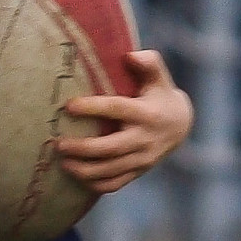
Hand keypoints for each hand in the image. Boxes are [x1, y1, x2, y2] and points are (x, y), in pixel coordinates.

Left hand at [56, 51, 191, 194]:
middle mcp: (144, 139)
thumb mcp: (159, 76)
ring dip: (84, 170)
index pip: (116, 109)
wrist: (181, 125)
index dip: (92, 108)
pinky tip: (76, 176)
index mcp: (146, 113)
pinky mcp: (139, 171)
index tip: (68, 106)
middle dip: (82, 148)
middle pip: (110, 148)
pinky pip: (115, 184)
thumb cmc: (160, 94)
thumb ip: (148, 62)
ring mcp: (142, 159)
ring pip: (110, 170)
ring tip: (62, 163)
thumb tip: (129, 56)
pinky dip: (94, 184)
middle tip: (59, 144)